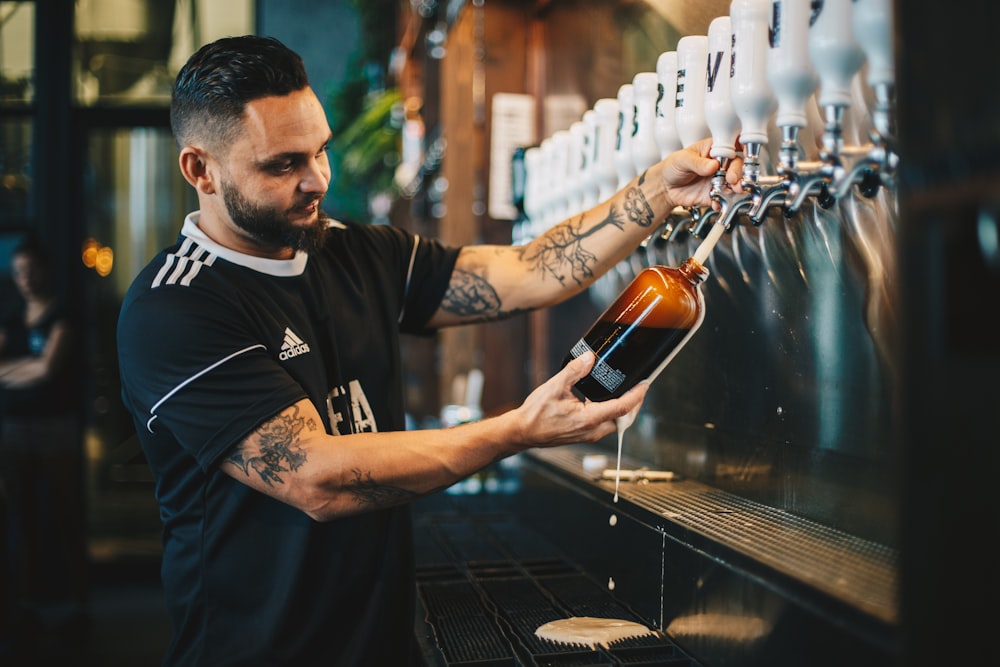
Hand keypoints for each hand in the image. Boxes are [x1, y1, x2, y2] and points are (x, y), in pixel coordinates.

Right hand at [510, 351, 648, 447]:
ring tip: (628, 391)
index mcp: (588, 419)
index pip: (622, 407)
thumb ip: (574, 371)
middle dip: (635, 403)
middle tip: (640, 387)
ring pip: (616, 424)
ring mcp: (589, 435)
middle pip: (625, 419)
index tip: (645, 383)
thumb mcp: (554, 387)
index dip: (637, 395)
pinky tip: (607, 400)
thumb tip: (590, 357)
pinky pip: (606, 425)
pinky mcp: (584, 435)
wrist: (522, 432)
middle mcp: (592, 431)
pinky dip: (613, 413)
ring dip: (625, 410)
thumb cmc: (536, 414)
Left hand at [658, 137, 744, 209]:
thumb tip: (713, 165)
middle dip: (738, 172)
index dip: (743, 146)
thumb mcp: (682, 160)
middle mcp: (720, 164)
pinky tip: (718, 202)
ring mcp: (719, 179)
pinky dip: (724, 201)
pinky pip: (724, 198)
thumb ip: (697, 163)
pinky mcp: (715, 194)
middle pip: (738, 164)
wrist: (665, 187)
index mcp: (713, 149)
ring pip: (735, 182)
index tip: (744, 152)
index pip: (733, 144)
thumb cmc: (673, 166)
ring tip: (734, 191)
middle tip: (732, 179)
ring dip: (737, 187)